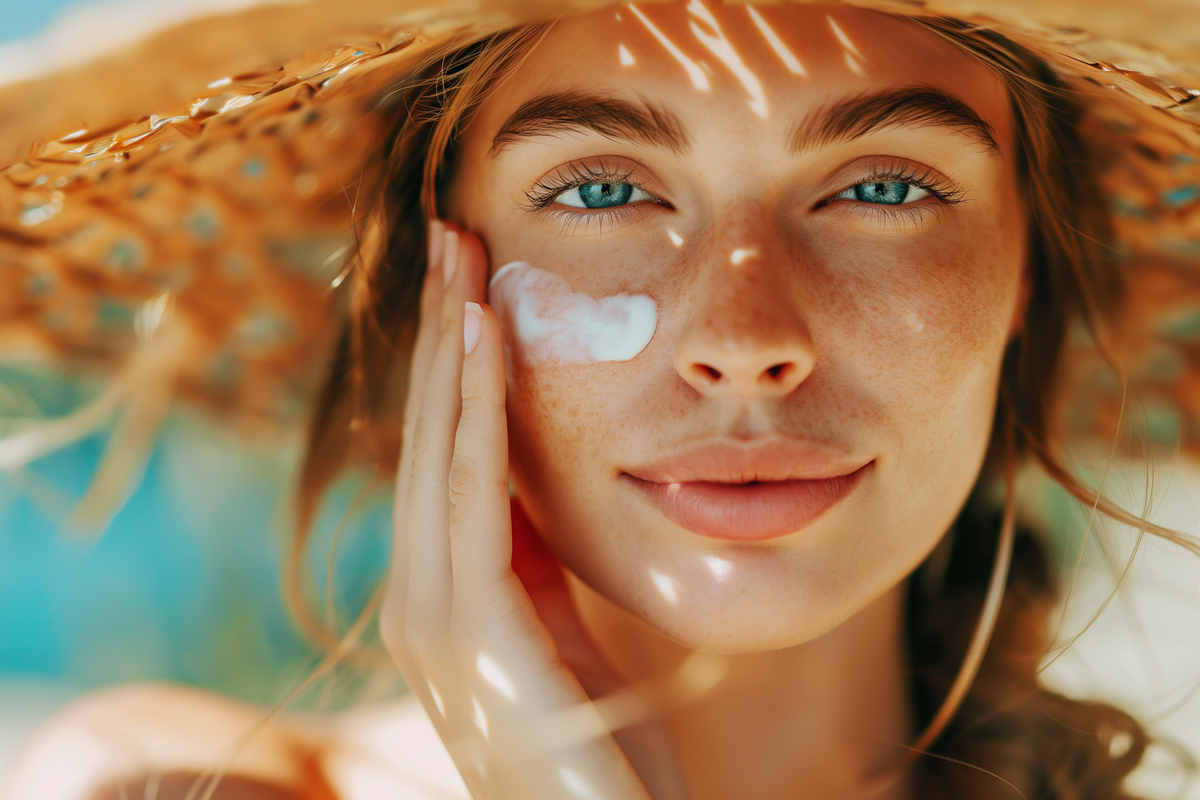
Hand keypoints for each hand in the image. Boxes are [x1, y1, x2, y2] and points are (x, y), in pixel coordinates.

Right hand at [380, 220, 687, 799]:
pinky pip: (473, 493)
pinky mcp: (470, 631)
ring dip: (451, 346)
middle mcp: (417, 600)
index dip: (452, 363)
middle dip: (441, 332)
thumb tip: (525, 483)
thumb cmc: (604, 757)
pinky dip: (477, 408)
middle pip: (428, 435)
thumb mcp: (564, 635)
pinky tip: (485, 337)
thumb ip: (531, 564)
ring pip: (439, 448)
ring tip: (459, 257)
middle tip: (452, 235)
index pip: (443, 455)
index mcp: (442, 597)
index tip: (470, 281)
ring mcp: (431, 618)